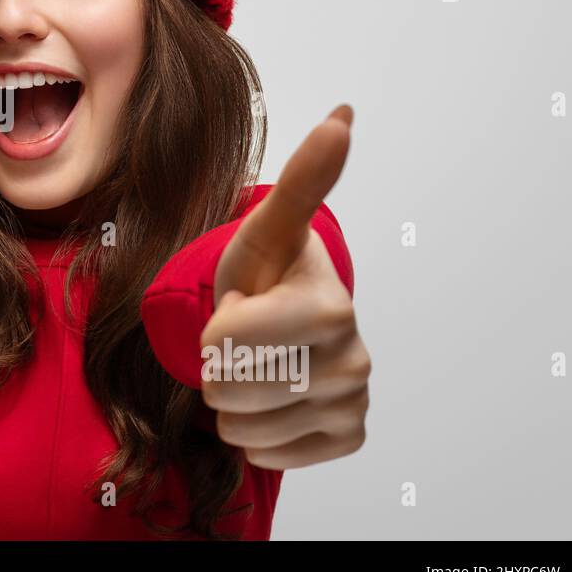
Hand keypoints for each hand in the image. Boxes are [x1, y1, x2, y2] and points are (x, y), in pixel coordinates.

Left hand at [202, 104, 369, 470]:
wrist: (277, 328)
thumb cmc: (263, 274)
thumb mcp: (265, 230)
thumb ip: (303, 182)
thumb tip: (343, 115)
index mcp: (332, 306)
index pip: (230, 339)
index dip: (215, 326)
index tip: (235, 308)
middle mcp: (355, 359)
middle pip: (233, 387)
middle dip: (218, 364)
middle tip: (241, 341)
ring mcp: (353, 403)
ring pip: (245, 428)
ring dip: (231, 402)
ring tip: (253, 368)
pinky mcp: (346, 439)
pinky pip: (267, 456)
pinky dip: (254, 435)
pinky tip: (272, 400)